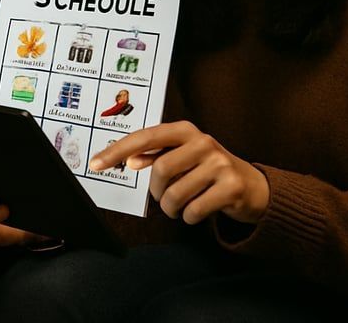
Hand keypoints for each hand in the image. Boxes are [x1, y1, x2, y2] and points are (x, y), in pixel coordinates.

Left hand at [90, 121, 269, 224]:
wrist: (253, 186)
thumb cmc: (207, 170)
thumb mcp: (182, 156)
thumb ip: (155, 155)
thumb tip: (130, 160)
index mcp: (185, 130)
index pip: (144, 137)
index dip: (118, 151)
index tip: (94, 164)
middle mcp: (203, 142)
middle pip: (160, 170)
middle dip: (156, 191)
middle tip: (164, 196)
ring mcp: (219, 164)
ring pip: (175, 194)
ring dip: (171, 208)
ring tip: (180, 206)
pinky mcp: (232, 187)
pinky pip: (194, 210)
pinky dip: (189, 217)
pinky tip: (196, 212)